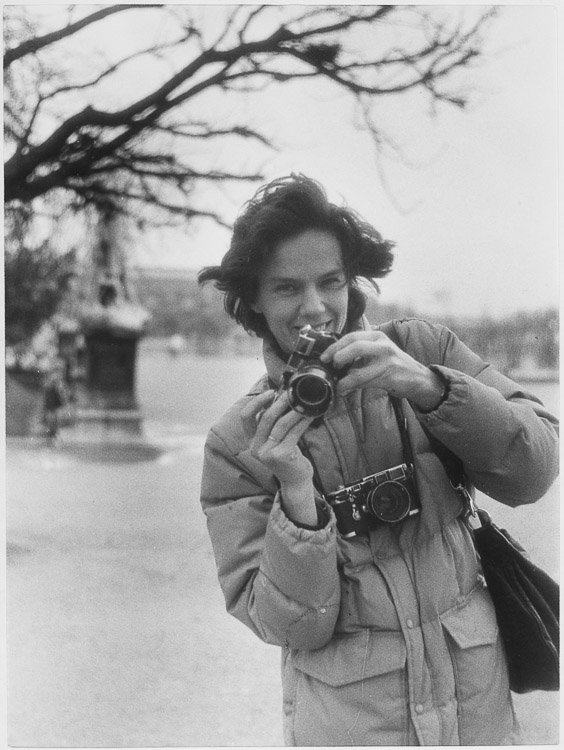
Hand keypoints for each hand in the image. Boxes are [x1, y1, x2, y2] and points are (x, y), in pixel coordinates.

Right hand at [241, 390, 317, 524]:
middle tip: (292, 393)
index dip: (257, 402)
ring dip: (294, 410)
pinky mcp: (282, 456)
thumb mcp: (274, 439)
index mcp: (251, 441)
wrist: (295, 480)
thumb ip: (272, 422)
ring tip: (304, 402)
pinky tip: (310, 415)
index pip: (246, 417)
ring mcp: (268, 453)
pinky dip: (302, 422)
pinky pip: (293, 433)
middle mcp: (256, 448)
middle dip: (280, 403)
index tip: (271, 392)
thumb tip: (280, 396)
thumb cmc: (286, 455)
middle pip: (265, 418)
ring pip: (281, 424)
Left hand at [320, 330, 444, 410]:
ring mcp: (388, 360)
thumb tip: (334, 361)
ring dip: (344, 380)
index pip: (352, 336)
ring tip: (338, 385)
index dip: (335, 346)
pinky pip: (365, 382)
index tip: (325, 357)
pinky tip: (346, 390)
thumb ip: (359, 353)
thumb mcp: (378, 351)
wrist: (417, 377)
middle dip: (338, 357)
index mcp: (377, 336)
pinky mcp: (389, 376)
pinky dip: (353, 387)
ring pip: (359, 370)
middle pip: (355, 346)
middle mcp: (383, 345)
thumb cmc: (393, 364)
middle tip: (332, 366)